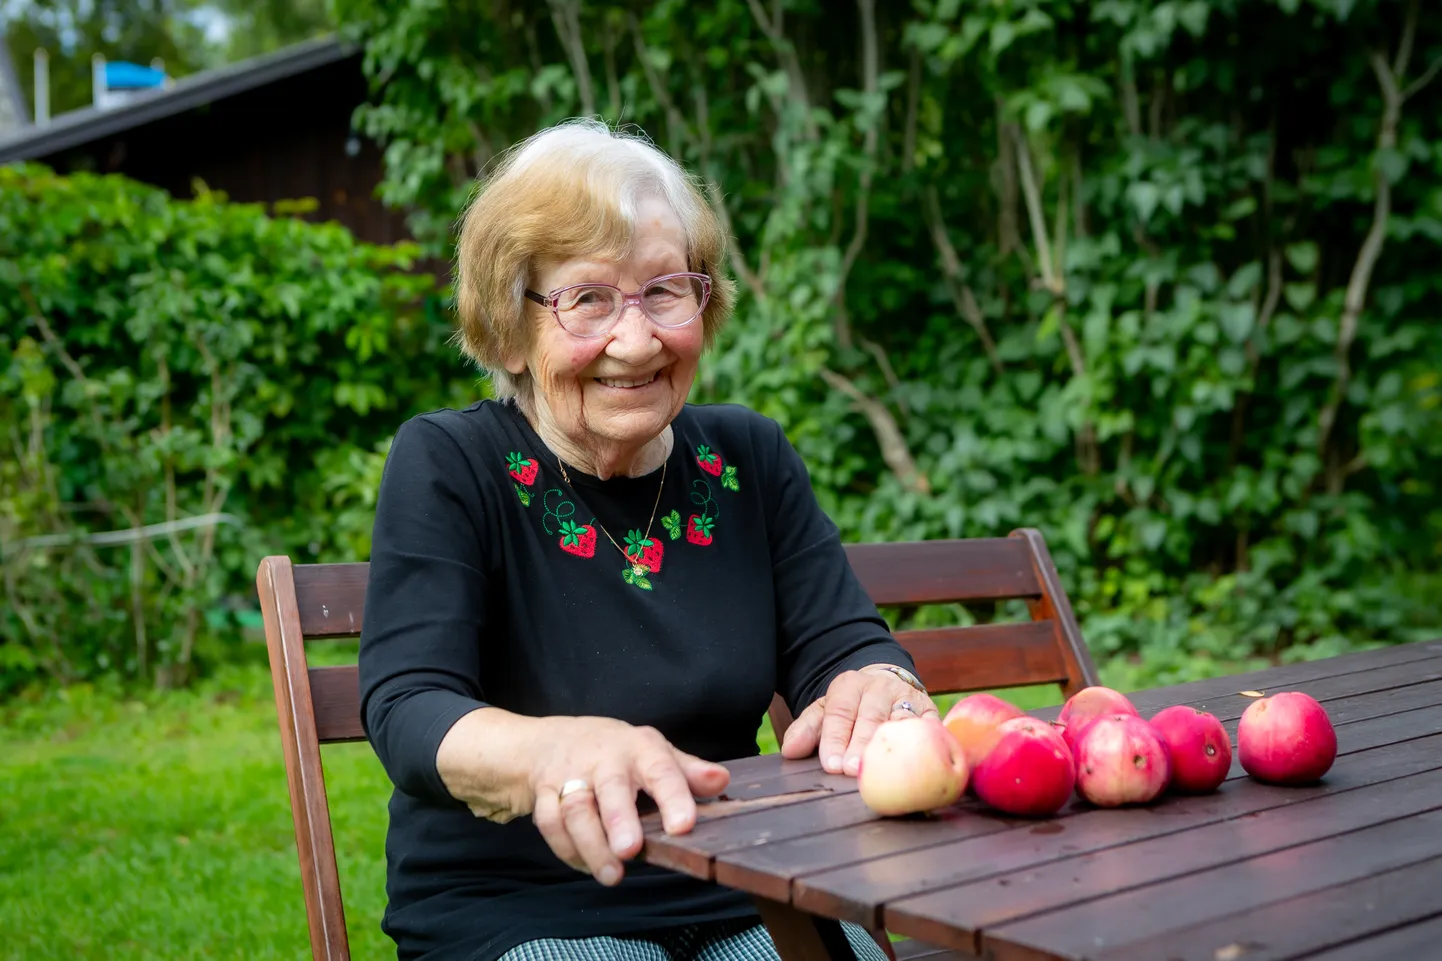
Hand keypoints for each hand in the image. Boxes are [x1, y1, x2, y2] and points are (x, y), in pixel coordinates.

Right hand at [525, 716, 729, 887]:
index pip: (661, 770)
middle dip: (618, 819)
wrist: (549, 742)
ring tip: (613, 874)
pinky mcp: (545, 794)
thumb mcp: (653, 752)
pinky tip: (587, 865)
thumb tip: (722, 781)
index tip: (683, 825)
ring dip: (591, 845)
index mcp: (639, 749)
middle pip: (609, 788)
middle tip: (630, 849)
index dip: (673, 797)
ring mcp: (570, 776)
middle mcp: (604, 760)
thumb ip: (688, 771)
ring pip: (576, 810)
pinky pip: (550, 824)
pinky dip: (568, 849)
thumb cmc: (615, 752)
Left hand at [778, 666, 938, 775]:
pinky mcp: (931, 711)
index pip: (839, 712)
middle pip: (870, 717)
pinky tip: (922, 763)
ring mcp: (908, 698)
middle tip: (854, 771)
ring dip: (893, 746)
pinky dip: (928, 744)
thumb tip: (790, 751)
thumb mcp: (824, 711)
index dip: (835, 739)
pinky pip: (930, 729)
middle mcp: (880, 688)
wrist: (887, 685)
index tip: (832, 765)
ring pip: (901, 723)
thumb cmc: (851, 708)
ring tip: (885, 770)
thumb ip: (806, 730)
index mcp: (849, 685)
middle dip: (861, 745)